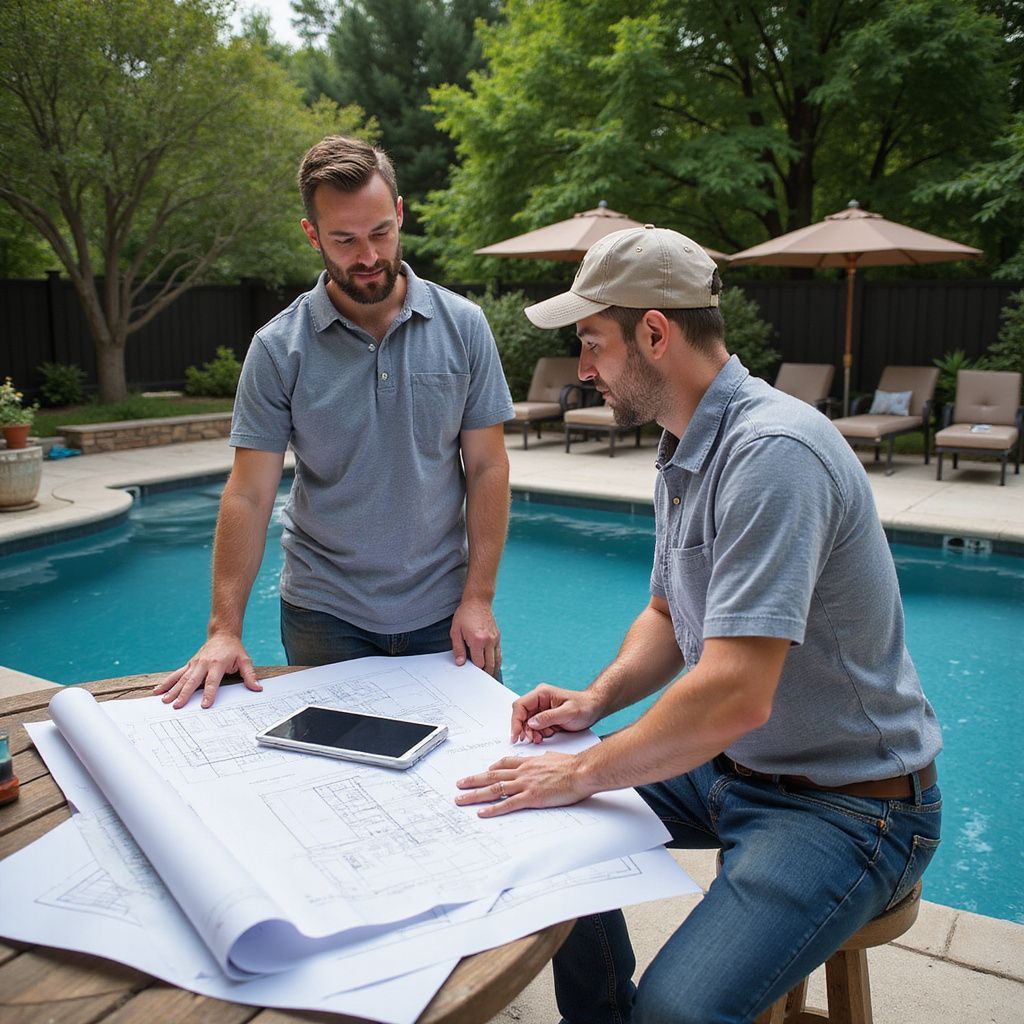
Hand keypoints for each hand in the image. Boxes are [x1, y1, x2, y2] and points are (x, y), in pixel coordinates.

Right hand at [152, 633, 261, 709]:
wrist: (222, 634)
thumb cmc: (233, 649)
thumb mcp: (245, 660)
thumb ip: (250, 675)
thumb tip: (257, 688)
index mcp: (217, 664)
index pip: (212, 681)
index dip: (209, 693)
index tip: (204, 704)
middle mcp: (203, 664)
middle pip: (193, 681)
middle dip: (184, 694)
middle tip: (178, 706)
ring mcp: (194, 664)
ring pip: (181, 678)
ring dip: (172, 689)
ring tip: (164, 700)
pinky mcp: (189, 665)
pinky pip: (176, 674)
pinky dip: (167, 682)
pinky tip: (158, 690)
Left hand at [451, 597, 500, 676]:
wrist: (478, 601)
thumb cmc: (465, 615)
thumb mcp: (456, 630)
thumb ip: (458, 648)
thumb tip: (460, 663)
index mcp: (478, 640)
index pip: (479, 663)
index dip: (475, 670)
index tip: (471, 675)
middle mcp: (489, 641)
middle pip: (490, 665)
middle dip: (485, 674)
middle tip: (480, 682)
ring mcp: (495, 639)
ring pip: (497, 661)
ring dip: (492, 670)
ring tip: (487, 677)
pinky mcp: (498, 637)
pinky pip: (499, 654)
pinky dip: (496, 662)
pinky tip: (492, 666)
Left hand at [455, 752, 593, 816]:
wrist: (580, 771)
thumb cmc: (571, 765)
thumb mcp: (553, 756)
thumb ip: (544, 759)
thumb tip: (543, 758)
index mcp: (528, 762)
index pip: (505, 764)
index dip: (492, 768)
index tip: (484, 771)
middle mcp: (522, 772)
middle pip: (492, 776)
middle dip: (473, 780)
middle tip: (459, 784)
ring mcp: (525, 784)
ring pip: (494, 789)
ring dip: (475, 794)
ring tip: (461, 799)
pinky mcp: (531, 797)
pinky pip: (507, 804)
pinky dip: (493, 809)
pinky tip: (482, 812)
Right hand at [511, 684, 602, 743]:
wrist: (594, 709)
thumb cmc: (584, 707)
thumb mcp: (568, 712)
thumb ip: (549, 717)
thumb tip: (531, 723)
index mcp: (541, 693)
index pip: (520, 705)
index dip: (516, 721)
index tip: (516, 734)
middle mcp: (539, 700)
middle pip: (521, 715)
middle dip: (524, 729)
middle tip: (529, 739)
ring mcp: (541, 709)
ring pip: (527, 723)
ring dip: (531, 733)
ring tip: (539, 738)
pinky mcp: (545, 718)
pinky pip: (535, 727)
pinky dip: (538, 734)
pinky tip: (546, 736)